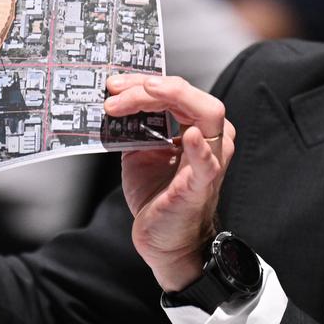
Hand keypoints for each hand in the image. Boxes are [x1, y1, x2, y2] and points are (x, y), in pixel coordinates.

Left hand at [104, 74, 235, 291]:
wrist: (164, 240)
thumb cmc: (157, 196)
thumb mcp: (139, 152)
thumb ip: (134, 127)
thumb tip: (112, 102)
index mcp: (196, 127)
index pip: (174, 92)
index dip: (142, 83)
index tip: (113, 86)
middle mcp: (211, 138)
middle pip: (190, 95)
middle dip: (151, 86)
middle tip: (116, 90)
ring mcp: (211, 160)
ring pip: (207, 113)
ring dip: (171, 99)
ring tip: (140, 96)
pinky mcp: (202, 186)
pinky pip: (208, 164)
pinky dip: (200, 148)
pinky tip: (188, 136)